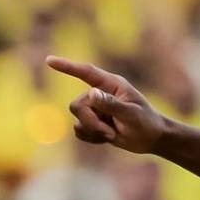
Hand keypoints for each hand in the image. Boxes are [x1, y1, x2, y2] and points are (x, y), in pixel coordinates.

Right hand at [45, 56, 169, 154]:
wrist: (150, 139)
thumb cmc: (145, 122)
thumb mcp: (131, 114)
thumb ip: (110, 104)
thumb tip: (91, 94)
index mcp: (110, 84)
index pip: (86, 72)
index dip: (67, 67)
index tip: (49, 61)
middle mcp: (99, 94)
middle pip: (77, 105)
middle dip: (90, 122)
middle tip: (109, 132)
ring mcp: (94, 109)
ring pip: (78, 120)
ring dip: (93, 131)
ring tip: (112, 134)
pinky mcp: (91, 123)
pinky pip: (79, 131)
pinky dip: (92, 138)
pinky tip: (107, 137)